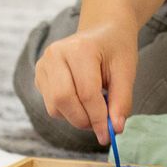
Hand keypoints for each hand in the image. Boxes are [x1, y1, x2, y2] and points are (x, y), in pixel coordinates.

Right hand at [35, 22, 139, 145]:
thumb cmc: (116, 48)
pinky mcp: (39, 75)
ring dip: (77, 117)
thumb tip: (115, 130)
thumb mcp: (126, 71)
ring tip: (95, 107)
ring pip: (55, 107)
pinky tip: (82, 99)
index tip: (109, 135)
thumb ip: (121, 101)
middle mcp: (55, 54)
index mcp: (79, 48)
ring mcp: (43, 64)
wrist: (103, 30)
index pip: (86, 93)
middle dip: (84, 120)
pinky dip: (68, 111)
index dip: (98, 118)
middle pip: (63, 100)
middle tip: (101, 126)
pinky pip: (51, 105)